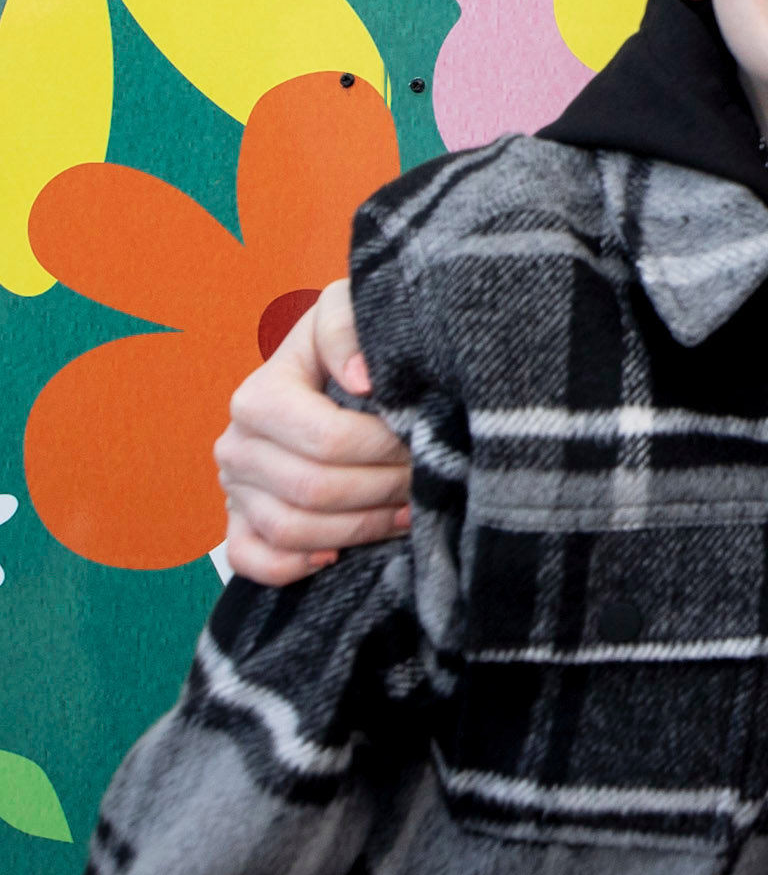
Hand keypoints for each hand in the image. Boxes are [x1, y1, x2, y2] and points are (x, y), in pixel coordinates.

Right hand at [216, 280, 410, 584]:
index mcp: (258, 396)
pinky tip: (338, 551)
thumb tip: (359, 379)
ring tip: (406, 510)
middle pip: (314, 489)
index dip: (384, 449)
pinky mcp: (238, 523)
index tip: (423, 441)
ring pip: (292, 529)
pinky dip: (296, 564)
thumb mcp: (347, 310)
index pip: (326, 440)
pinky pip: (253, 560)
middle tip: (426, 480)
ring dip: (359, 527)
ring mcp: (234, 489)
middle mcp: (237, 445)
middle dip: (383, 489)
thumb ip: (346, 329)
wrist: (329, 371)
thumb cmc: (348, 343)